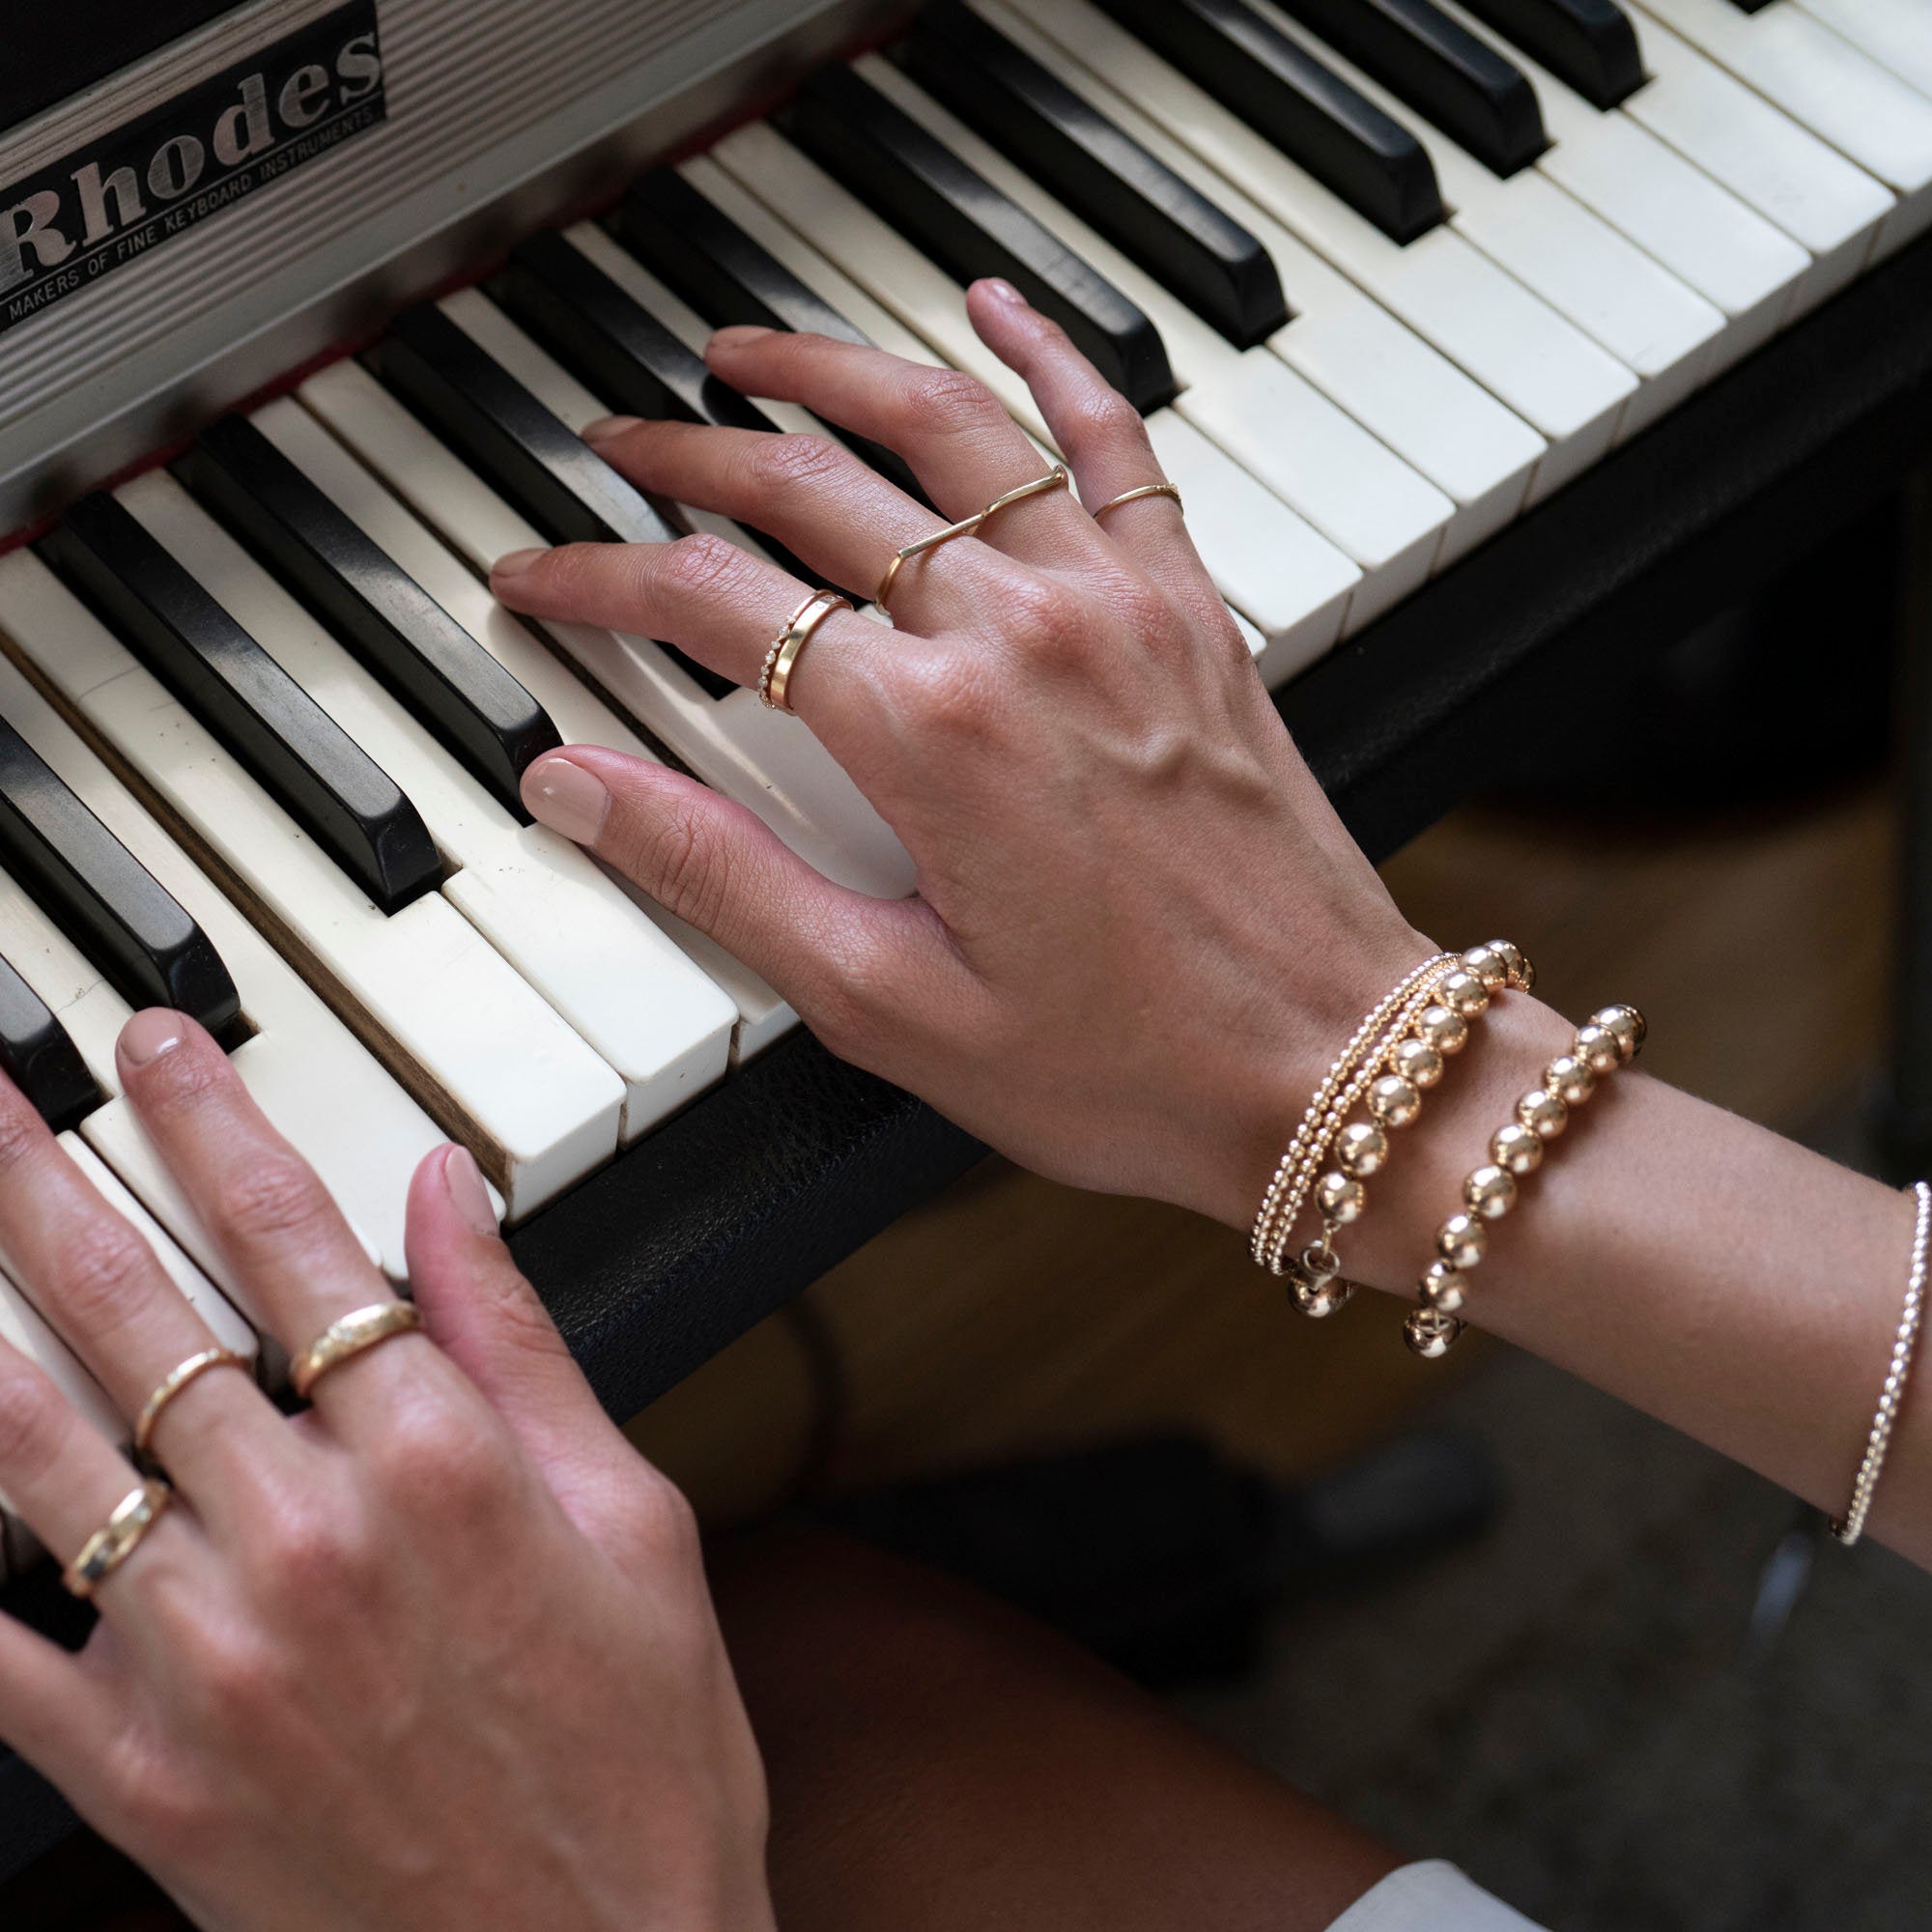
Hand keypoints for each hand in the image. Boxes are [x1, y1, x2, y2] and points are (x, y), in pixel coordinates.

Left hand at [0, 1013, 771, 1931]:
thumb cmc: (638, 1751)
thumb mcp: (631, 1520)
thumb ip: (522, 1345)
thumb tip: (451, 1199)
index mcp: (441, 1461)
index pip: (295, 1240)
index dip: (212, 1122)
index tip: (152, 1047)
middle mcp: (307, 1537)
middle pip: (138, 1318)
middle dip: (40, 1182)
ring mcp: (208, 1658)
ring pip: (37, 1457)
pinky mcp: (144, 1777)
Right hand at [491, 280, 1427, 1229]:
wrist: (1326, 1062)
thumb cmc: (1127, 1061)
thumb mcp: (888, 1001)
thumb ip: (722, 878)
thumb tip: (581, 789)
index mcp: (929, 734)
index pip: (715, 602)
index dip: (600, 579)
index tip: (538, 579)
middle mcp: (1019, 633)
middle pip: (812, 489)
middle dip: (688, 457)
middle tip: (614, 446)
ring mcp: (1115, 604)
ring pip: (948, 430)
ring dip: (831, 374)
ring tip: (744, 351)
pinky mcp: (1190, 608)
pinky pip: (1115, 441)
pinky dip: (1050, 359)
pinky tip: (994, 309)